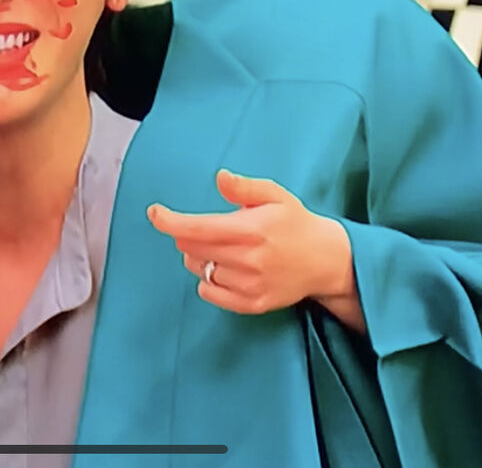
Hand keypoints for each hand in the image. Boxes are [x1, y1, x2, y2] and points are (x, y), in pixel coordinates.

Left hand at [147, 169, 355, 315]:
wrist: (327, 261)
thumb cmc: (296, 223)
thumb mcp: (275, 196)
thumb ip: (244, 188)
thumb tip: (220, 178)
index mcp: (251, 230)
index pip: (197, 228)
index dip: (169, 221)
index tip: (154, 213)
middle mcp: (248, 260)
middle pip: (192, 249)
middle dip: (188, 235)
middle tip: (208, 228)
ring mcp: (249, 285)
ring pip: (200, 270)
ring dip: (200, 257)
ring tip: (225, 248)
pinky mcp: (251, 304)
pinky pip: (210, 293)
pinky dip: (209, 280)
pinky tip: (227, 269)